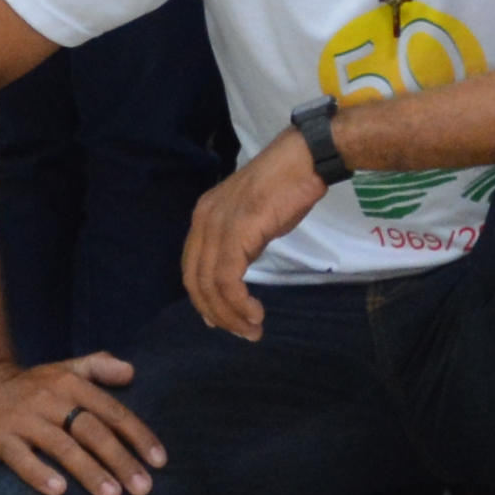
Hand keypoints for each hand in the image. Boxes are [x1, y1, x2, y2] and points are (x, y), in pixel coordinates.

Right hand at [0, 348, 163, 494]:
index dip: (137, 435)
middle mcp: (50, 399)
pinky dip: (40, 473)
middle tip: (143, 488)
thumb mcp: (64, 369)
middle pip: (91, 431)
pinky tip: (59, 492)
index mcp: (70, 384)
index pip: (111, 411)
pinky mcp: (0, 438)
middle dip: (120, 460)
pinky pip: (21, 458)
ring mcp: (24, 419)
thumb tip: (133, 371)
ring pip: (62, 446)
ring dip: (89, 471)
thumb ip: (98, 367)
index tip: (159, 461)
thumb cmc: (29, 385)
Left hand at [179, 130, 329, 340]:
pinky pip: (228, 279)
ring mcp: (218, 226)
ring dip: (230, 315)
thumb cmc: (285, 187)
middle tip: (242, 333)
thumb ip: (239, 245)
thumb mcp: (253, 221)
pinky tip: (255, 313)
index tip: (222, 320)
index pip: (192, 267)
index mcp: (204, 217)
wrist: (303, 161)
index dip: (203, 299)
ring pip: (211, 285)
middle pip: (196, 281)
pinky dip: (239, 304)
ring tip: (252, 329)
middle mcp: (203, 221)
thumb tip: (236, 277)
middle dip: (217, 314)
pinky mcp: (237, 233)